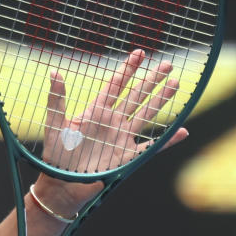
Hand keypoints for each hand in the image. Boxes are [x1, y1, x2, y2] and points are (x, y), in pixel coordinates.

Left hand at [41, 49, 188, 200]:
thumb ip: (57, 99)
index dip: (128, 69)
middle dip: (151, 79)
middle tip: (167, 64)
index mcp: (96, 111)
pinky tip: (182, 131)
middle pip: (136, 95)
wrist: (62, 183)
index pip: (116, 84)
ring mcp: (122, 138)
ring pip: (146, 115)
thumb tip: (53, 72)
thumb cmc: (57, 154)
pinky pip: (151, 147)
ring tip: (176, 85)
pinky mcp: (127, 157)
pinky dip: (167, 141)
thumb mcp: (55, 124)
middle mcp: (113, 121)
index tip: (139, 52)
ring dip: (161, 100)